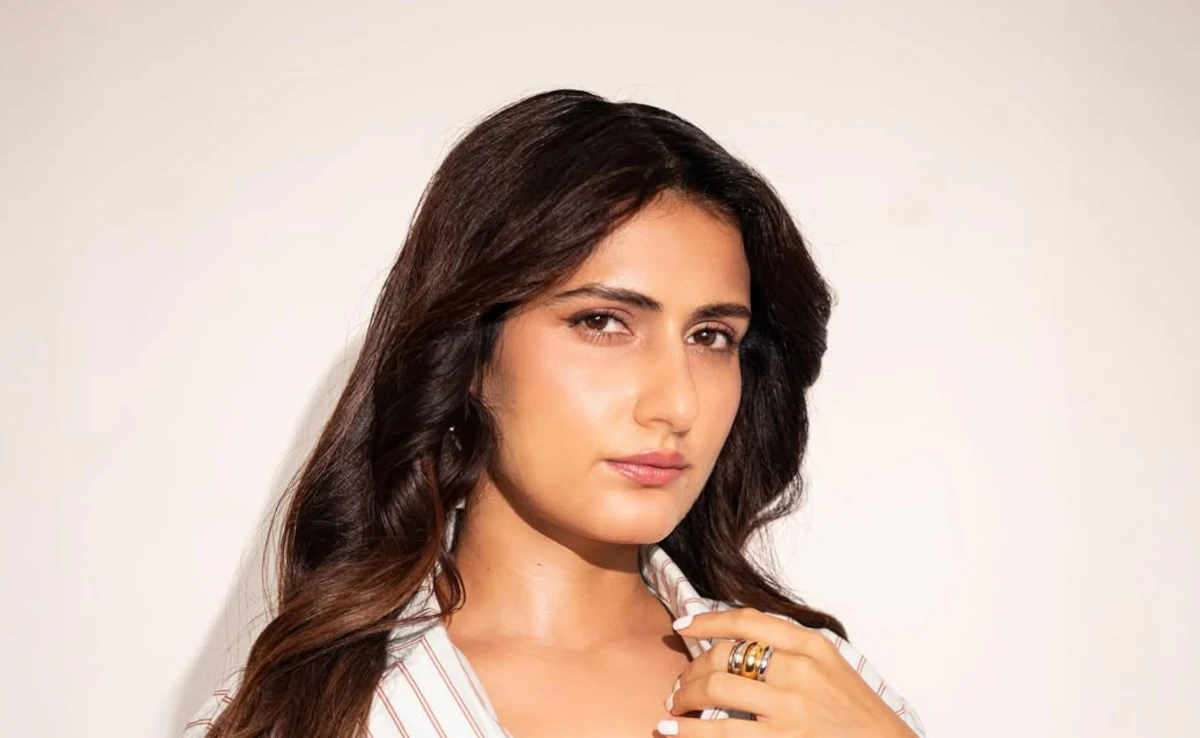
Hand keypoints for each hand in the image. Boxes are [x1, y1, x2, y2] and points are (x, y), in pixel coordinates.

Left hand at [659, 608, 916, 736]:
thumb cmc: (858, 718)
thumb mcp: (833, 670)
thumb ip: (792, 652)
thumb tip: (737, 643)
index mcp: (812, 646)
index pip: (746, 621)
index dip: (706, 620)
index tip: (682, 625)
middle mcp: (799, 670)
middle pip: (724, 655)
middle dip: (691, 669)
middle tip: (679, 684)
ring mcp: (790, 707)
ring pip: (715, 689)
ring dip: (684, 696)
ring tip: (673, 706)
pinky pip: (721, 732)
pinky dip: (688, 730)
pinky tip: (670, 730)